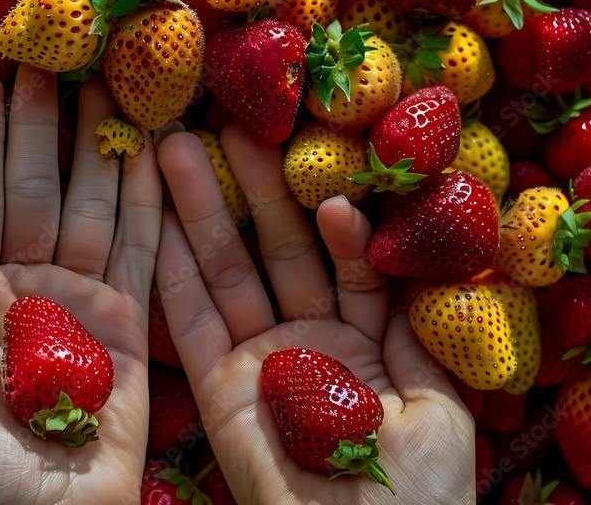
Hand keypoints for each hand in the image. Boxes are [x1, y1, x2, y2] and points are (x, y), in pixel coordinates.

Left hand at [0, 63, 161, 503]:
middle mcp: (27, 283)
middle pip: (34, 186)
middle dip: (40, 123)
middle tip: (46, 56)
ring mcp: (84, 298)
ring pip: (92, 205)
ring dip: (98, 145)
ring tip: (105, 84)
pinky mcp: (132, 322)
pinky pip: (143, 251)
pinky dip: (150, 202)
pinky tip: (152, 152)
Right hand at [155, 122, 474, 503]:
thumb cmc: (418, 490)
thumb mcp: (434, 395)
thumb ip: (403, 315)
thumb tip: (372, 228)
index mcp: (363, 342)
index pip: (343, 258)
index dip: (325, 205)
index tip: (311, 147)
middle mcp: (305, 341)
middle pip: (276, 251)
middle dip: (253, 188)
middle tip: (228, 122)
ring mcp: (256, 361)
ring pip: (227, 273)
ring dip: (201, 212)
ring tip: (177, 148)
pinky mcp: (216, 388)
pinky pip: (191, 324)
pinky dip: (174, 274)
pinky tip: (156, 221)